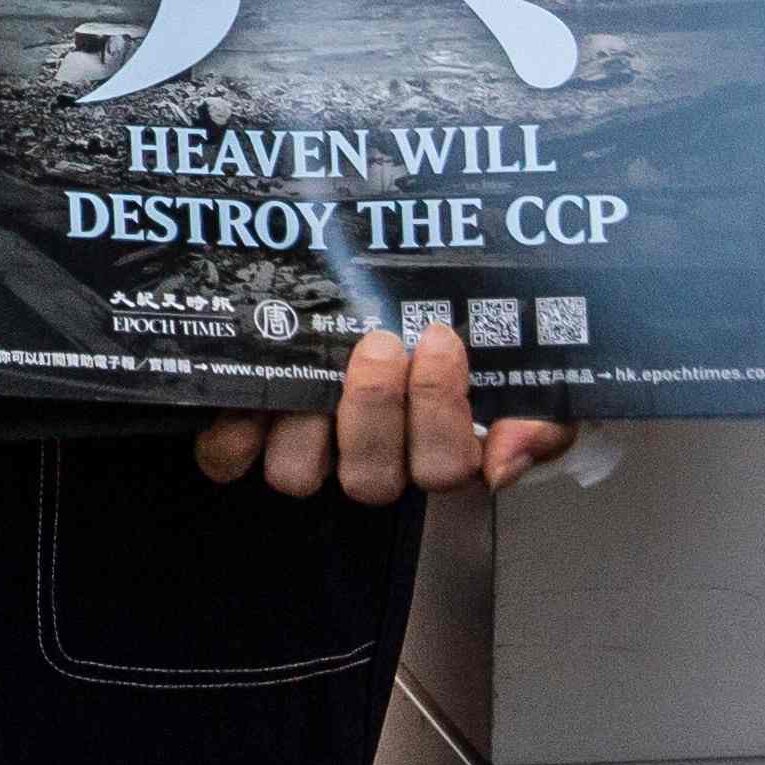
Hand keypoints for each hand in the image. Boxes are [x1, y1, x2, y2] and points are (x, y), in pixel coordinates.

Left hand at [192, 327, 578, 502]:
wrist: (371, 285)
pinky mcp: (246, 437)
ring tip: (315, 364)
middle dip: (377, 407)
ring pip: (301, 475)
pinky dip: (231, 434)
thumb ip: (538, 419)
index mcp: (434, 448)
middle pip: (373, 479)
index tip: (438, 338)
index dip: (440, 412)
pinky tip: (249, 396)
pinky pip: (227, 460)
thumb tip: (500, 463)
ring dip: (307, 424)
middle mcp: (369, 459)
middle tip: (380, 342)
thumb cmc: (449, 332)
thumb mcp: (517, 368)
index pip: (444, 467)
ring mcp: (307, 451)